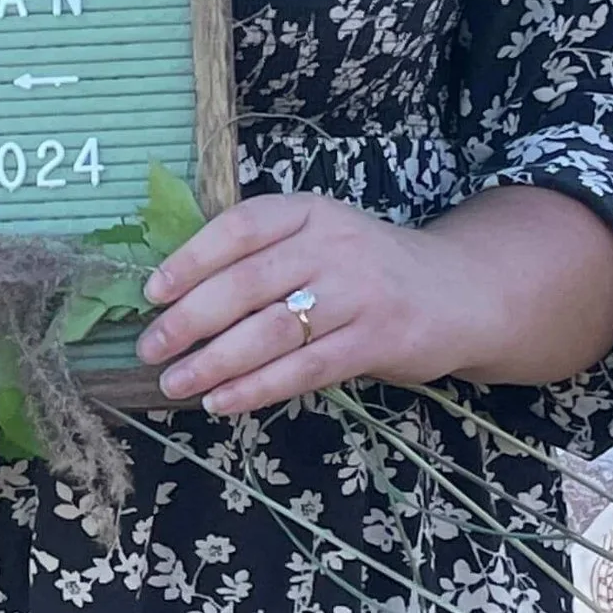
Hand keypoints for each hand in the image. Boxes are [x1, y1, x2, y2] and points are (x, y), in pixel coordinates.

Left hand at [135, 193, 468, 419]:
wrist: (460, 291)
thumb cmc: (368, 268)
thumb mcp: (321, 238)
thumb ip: (265, 255)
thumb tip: (178, 294)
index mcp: (310, 211)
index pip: (239, 228)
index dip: (190, 259)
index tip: (152, 293)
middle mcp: (334, 245)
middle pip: (246, 283)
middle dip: (189, 320)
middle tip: (151, 348)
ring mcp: (358, 294)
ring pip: (271, 331)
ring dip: (214, 362)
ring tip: (175, 383)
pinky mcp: (377, 341)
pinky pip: (304, 369)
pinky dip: (256, 389)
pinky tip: (222, 402)